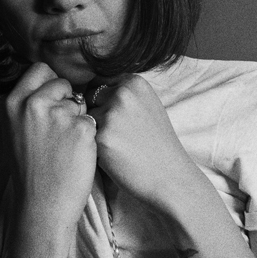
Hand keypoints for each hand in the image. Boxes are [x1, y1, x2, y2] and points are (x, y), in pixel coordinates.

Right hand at [4, 62, 96, 226]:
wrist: (42, 205)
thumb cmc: (31, 170)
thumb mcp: (15, 130)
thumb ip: (28, 104)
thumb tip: (48, 80)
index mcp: (13, 103)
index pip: (40, 69)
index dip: (51, 83)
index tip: (53, 99)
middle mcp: (34, 104)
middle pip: (63, 82)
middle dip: (67, 100)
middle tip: (60, 129)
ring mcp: (59, 115)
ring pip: (80, 103)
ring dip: (79, 119)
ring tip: (65, 146)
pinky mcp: (83, 128)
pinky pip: (92, 120)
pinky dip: (90, 135)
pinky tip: (77, 153)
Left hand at [87, 75, 200, 210]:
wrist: (169, 175)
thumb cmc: (157, 142)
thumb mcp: (147, 104)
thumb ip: (124, 93)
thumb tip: (91, 88)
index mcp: (134, 82)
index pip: (100, 82)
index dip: (104, 101)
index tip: (119, 116)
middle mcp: (122, 93)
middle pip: (90, 98)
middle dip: (98, 113)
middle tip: (120, 133)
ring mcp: (112, 113)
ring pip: (87, 118)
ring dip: (95, 130)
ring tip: (119, 144)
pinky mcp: (102, 136)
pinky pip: (87, 137)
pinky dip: (96, 147)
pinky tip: (115, 155)